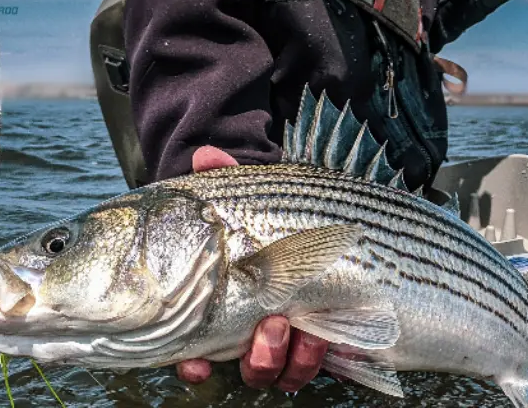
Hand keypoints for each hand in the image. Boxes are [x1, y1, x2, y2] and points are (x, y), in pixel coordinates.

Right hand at [176, 146, 328, 391]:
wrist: (335, 222)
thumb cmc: (281, 214)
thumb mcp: (256, 196)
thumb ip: (228, 180)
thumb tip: (205, 156)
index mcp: (228, 304)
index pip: (198, 345)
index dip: (193, 362)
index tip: (196, 364)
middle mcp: (256, 327)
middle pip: (247, 365)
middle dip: (258, 357)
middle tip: (270, 324)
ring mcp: (292, 339)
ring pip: (280, 372)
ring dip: (288, 358)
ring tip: (302, 328)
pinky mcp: (326, 342)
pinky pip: (316, 369)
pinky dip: (316, 358)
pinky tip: (324, 334)